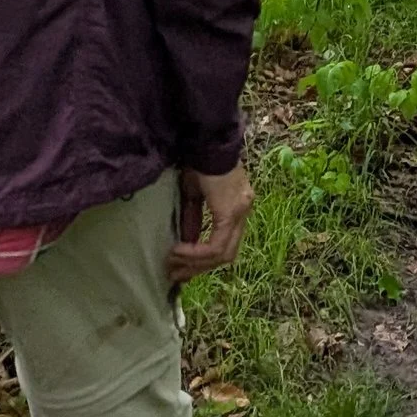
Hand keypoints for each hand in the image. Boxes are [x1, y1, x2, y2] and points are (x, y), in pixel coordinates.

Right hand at [169, 163, 252, 281]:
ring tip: (173, 264)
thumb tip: (187, 244)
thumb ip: (193, 219)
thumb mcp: (194, 195)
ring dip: (196, 263)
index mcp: (237, 205)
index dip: (204, 260)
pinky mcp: (230, 212)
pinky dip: (196, 252)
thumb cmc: (198, 161)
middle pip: (227, 254)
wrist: (204, 141)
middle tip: (176, 275)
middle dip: (199, 267)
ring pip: (223, 254)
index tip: (181, 268)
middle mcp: (243, 211)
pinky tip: (178, 250)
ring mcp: (239, 212)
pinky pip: (216, 245)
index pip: (226, 243)